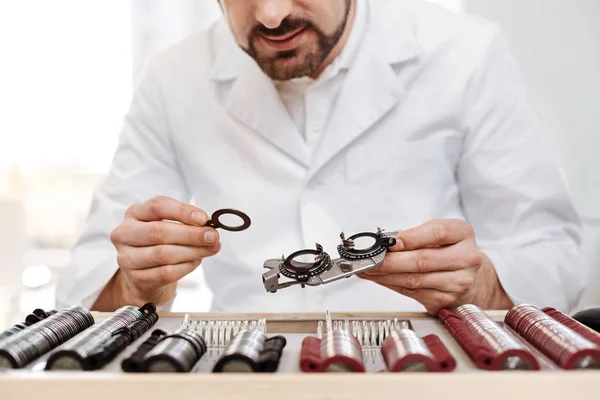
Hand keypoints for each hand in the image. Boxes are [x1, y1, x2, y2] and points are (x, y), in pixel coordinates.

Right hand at [93, 196, 220, 309]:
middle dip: (191, 234)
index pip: (157, 206)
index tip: (204, 218)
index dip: (182, 211)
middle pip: (159, 232)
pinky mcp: (136, 278)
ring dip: (193, 251)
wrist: (144, 273)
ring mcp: (127, 257)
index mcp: (135, 212)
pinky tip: (196, 261)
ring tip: (210, 249)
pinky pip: (166, 273)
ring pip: (163, 254)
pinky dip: (186, 266)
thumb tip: (209, 227)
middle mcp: (125, 233)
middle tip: (213, 237)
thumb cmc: (160, 241)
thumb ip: (187, 221)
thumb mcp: (169, 223)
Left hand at [357, 219, 512, 314]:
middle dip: (390, 261)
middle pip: (422, 260)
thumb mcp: (438, 235)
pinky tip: (379, 279)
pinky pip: (412, 293)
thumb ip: (414, 236)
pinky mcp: (447, 301)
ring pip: (414, 280)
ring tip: (368, 270)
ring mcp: (458, 283)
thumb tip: (384, 243)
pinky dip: (392, 286)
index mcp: (463, 234)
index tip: (389, 242)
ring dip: (385, 276)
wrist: (472, 278)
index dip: (411, 237)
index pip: (437, 232)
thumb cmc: (449, 251)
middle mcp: (466, 258)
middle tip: (370, 259)